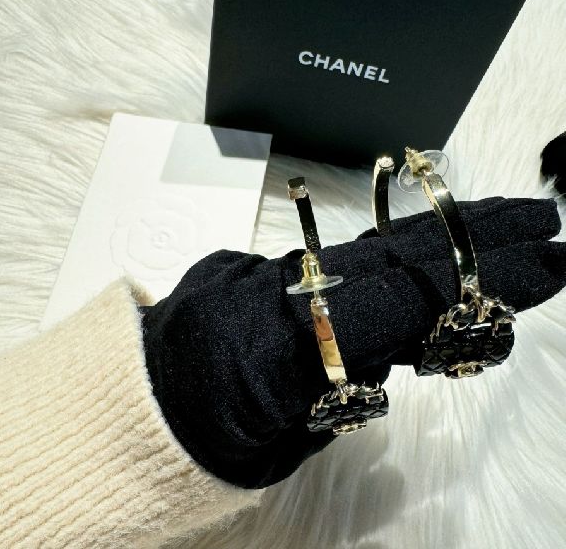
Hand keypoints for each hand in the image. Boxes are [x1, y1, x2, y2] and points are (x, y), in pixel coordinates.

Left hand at [140, 198, 564, 487]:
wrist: (138, 395)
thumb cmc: (204, 437)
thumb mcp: (278, 438)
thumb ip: (342, 386)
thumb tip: (394, 342)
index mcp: (286, 345)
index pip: (404, 299)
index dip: (480, 278)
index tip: (546, 264)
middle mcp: (285, 292)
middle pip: (396, 256)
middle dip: (477, 238)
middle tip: (544, 223)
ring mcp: (274, 270)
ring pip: (373, 248)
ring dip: (443, 238)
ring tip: (504, 228)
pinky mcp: (269, 265)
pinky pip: (345, 257)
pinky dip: (398, 253)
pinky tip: (434, 249)